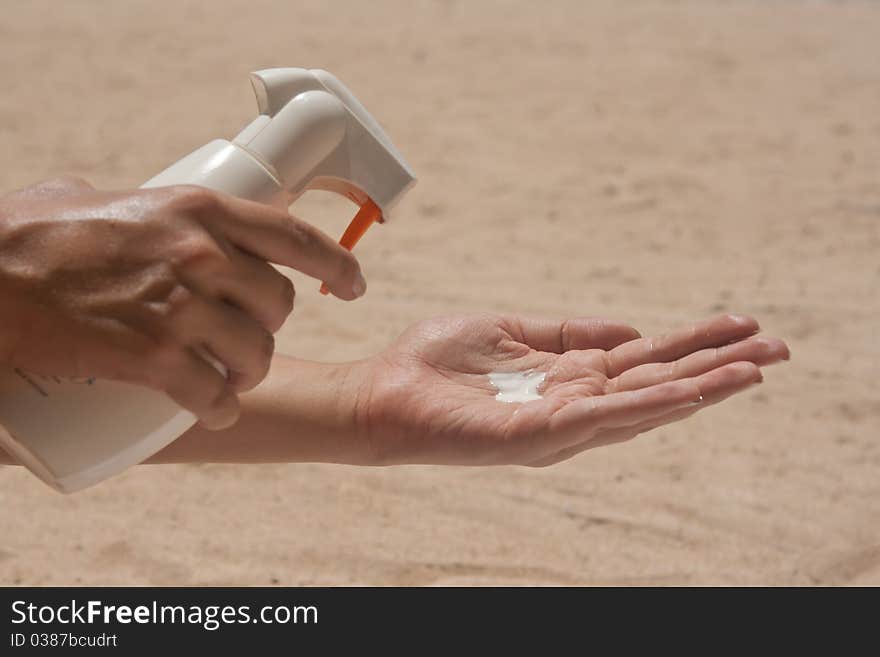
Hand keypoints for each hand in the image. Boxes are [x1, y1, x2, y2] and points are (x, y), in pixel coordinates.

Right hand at [0, 176, 364, 428]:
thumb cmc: (33, 235)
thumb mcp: (102, 195)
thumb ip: (143, 205)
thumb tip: (143, 210)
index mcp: (201, 209)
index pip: (297, 236)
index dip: (338, 263)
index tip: (355, 283)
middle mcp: (203, 255)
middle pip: (281, 305)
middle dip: (271, 326)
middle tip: (246, 334)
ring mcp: (182, 308)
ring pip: (257, 353)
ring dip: (250, 372)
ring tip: (231, 375)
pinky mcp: (155, 358)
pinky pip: (216, 394)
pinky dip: (220, 409)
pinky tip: (216, 411)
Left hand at [357, 313, 788, 465]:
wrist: (383, 392)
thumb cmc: (439, 363)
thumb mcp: (511, 330)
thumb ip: (568, 332)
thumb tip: (631, 330)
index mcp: (570, 376)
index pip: (646, 360)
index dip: (695, 343)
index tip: (743, 323)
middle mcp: (574, 404)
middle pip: (658, 383)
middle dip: (717, 366)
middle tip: (779, 347)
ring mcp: (558, 424)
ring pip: (642, 406)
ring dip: (698, 388)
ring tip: (753, 370)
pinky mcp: (534, 436)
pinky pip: (599, 420)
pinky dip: (646, 407)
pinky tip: (686, 392)